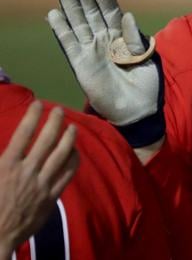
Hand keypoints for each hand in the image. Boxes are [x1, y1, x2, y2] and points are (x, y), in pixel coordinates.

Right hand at [0, 102, 77, 256]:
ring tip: (73, 127)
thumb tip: (8, 144)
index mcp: (6, 165)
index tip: (38, 104)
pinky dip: (73, 160)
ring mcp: (42, 183)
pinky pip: (68, 174)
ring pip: (61, 155)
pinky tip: (76, 152)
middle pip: (46, 140)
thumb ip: (1, 158)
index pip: (22, 134)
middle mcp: (27, 171)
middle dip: (54, 122)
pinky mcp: (52, 195)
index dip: (32, 117)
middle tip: (60, 110)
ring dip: (68, 138)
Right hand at [46, 0, 159, 127]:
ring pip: (78, 22)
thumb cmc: (145, 82)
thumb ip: (134, 39)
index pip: (110, 8)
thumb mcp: (146, 58)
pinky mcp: (80, 63)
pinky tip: (54, 13)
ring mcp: (91, 49)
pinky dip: (61, 28)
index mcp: (122, 34)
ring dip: (70, 5)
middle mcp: (104, 38)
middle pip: (91, 10)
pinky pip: (68, 42)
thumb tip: (127, 15)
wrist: (136, 108)